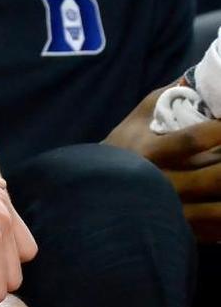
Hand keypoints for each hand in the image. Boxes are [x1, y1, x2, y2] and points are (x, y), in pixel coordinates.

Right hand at [106, 87, 220, 239]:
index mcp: (149, 154)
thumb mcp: (138, 119)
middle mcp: (161, 185)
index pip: (191, 141)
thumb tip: (197, 76)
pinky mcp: (184, 230)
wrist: (98, 195)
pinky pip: (220, 228)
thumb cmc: (124, 149)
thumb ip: (167, 97)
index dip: (219, 130)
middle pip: (216, 176)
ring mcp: (173, 212)